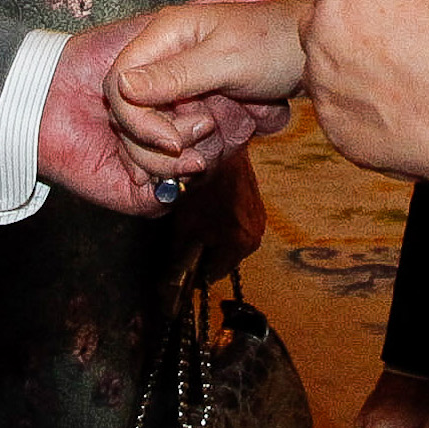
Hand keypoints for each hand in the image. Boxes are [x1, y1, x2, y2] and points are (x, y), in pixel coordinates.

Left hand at [43, 0, 293, 214]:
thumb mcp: (165, 23)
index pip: (247, 116)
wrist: (43, 93)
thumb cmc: (99, 54)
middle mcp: (187, 136)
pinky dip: (164, 173)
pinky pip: (166, 193)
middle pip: (230, 145)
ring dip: (187, 148)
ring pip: (201, 170)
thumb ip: (217, 4)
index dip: (258, 109)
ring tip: (169, 131)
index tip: (261, 100)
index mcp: (198, 102)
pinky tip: (155, 151)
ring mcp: (166, 168)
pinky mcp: (141, 195)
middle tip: (203, 111)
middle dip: (224, 129)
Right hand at [108, 0, 312, 186]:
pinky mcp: (195, 103)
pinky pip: (178, 138)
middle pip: (135, 115)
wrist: (317, 50)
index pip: (121, 87)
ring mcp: (179, 83)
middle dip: (164, 140)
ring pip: (155, 133)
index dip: (139, 121)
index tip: (172, 143)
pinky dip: (195, 150)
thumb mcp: (225, 60)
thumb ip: (173, 75)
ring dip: (185, 149)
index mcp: (164, 34)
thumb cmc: (275, 42)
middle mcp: (165, 58)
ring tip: (220, 140)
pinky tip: (213, 154)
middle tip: (205, 140)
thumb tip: (122, 87)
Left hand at [182, 154, 267, 283]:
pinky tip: (211, 210)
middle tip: (189, 240)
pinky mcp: (257, 206)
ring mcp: (259, 219)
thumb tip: (170, 277)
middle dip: (207, 253)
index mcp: (240, 243)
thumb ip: (180, 255)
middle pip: (226, 258)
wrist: (220, 150)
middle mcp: (255, 234)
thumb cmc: (202, 184)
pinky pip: (239, 225)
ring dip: (217, 238)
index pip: (215, 273)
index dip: (195, 271)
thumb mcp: (185, 224)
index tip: (184, 265)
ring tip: (200, 223)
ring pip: (233, 242)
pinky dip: (225, 224)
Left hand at [304, 0, 428, 214]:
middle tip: (388, 38)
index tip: (385, 1)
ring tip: (399, 77)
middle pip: (316, 21)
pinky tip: (398, 109)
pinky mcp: (337, 132)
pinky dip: (359, 107)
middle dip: (341, 23)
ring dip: (347, 66)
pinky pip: (338, 110)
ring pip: (323, 68)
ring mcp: (325, 92)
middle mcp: (320, 43)